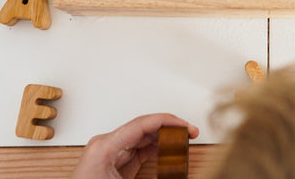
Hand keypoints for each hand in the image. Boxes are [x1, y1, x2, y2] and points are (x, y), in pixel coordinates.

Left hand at [71, 114, 199, 178]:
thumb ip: (153, 175)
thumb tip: (174, 173)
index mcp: (104, 146)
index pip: (141, 124)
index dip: (167, 121)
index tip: (185, 125)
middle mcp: (106, 144)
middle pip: (143, 127)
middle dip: (169, 128)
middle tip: (190, 132)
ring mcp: (110, 151)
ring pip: (142, 136)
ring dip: (164, 138)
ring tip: (183, 141)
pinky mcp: (114, 161)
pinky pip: (138, 148)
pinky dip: (155, 148)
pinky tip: (168, 150)